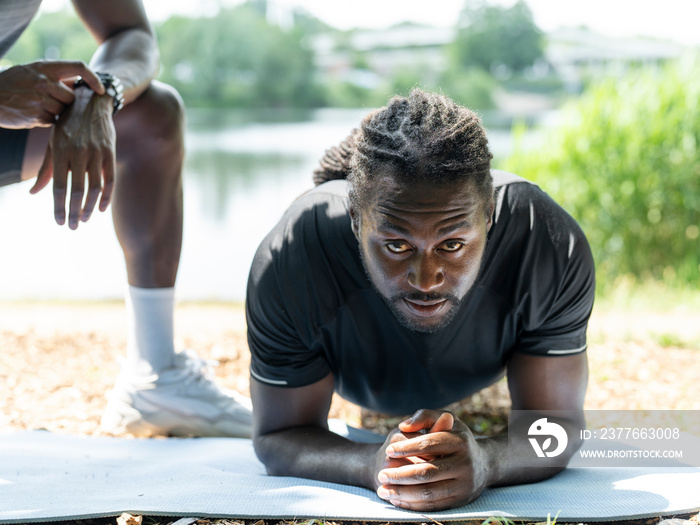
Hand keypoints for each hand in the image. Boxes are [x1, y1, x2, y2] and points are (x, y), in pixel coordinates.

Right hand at [0, 60, 102, 128]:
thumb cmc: (14, 83)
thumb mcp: (33, 72)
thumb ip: (57, 77)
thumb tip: (83, 85)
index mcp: (45, 67)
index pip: (79, 67)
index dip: (94, 79)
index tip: (101, 90)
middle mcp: (44, 82)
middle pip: (72, 98)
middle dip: (66, 102)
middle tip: (51, 100)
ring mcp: (40, 100)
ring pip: (63, 111)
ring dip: (56, 112)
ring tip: (38, 105)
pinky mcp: (35, 116)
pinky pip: (53, 121)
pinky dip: (46, 120)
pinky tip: (32, 113)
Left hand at [30, 87, 115, 228]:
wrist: (91, 104)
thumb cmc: (68, 127)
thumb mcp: (53, 144)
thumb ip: (46, 169)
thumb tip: (34, 193)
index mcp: (60, 151)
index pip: (58, 186)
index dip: (58, 206)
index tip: (59, 222)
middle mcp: (78, 152)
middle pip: (77, 190)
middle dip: (74, 211)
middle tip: (73, 227)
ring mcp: (96, 153)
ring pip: (94, 187)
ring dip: (90, 207)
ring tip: (85, 219)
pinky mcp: (110, 153)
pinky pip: (110, 180)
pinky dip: (106, 197)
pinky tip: (102, 208)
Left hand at [375, 409, 489, 510]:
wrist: (483, 464)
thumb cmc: (455, 437)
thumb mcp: (445, 420)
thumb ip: (424, 416)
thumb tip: (403, 425)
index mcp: (461, 441)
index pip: (429, 444)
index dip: (407, 447)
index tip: (388, 450)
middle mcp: (465, 464)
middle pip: (427, 472)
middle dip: (400, 475)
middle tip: (381, 475)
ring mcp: (464, 485)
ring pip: (429, 493)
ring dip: (403, 493)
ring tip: (383, 490)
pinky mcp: (460, 501)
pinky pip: (433, 506)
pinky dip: (413, 504)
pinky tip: (396, 499)